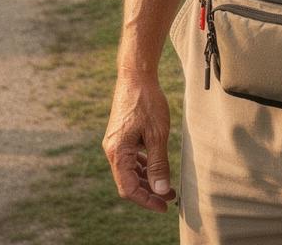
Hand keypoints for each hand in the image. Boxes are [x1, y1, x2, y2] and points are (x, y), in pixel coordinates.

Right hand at [103, 73, 176, 212]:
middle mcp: (112, 150)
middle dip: (148, 192)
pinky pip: (130, 158)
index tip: (163, 206)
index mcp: (118, 152)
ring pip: (129, 171)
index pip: (129, 188)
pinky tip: (155, 167)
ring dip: (146, 179)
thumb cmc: (147, 102)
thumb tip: (161, 190)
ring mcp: (115, 142)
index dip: (146, 200)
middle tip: (169, 197)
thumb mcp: (157, 134)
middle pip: (128, 182)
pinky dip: (142, 166)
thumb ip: (158, 164)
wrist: (136, 75)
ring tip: (166, 185)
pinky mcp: (120, 135)